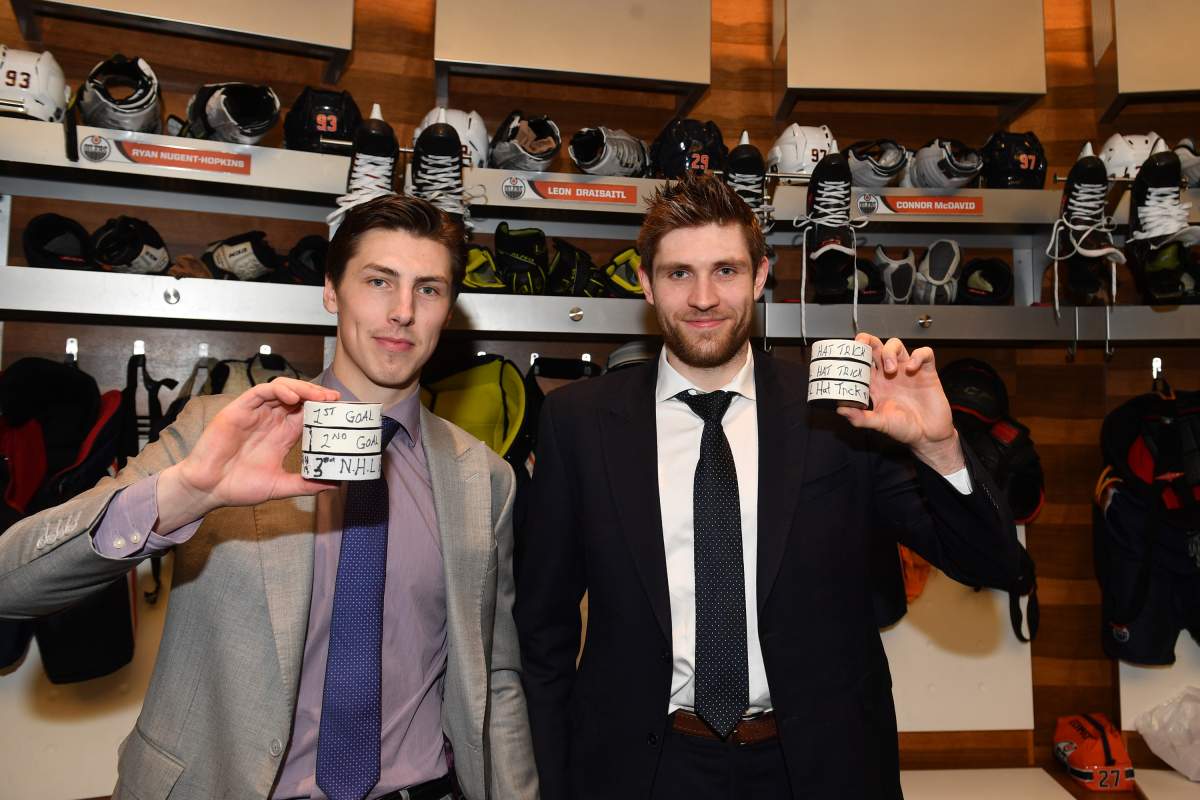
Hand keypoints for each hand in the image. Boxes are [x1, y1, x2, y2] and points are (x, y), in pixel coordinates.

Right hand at [156, 378, 339, 530]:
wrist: (208, 490)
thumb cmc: (239, 487)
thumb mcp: (280, 486)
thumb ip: (306, 484)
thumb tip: (335, 485)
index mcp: (281, 435)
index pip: (307, 414)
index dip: (324, 410)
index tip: (342, 411)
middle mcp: (270, 420)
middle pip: (298, 398)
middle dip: (317, 395)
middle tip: (335, 400)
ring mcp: (255, 413)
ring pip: (282, 389)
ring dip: (302, 389)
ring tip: (319, 396)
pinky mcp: (239, 410)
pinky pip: (261, 392)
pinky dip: (279, 390)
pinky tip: (293, 398)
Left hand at [835, 333, 964, 473]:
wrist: (928, 436)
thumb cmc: (904, 429)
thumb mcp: (879, 424)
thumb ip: (860, 418)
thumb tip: (840, 409)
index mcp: (876, 383)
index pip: (861, 362)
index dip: (853, 355)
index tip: (847, 355)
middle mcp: (889, 374)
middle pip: (875, 346)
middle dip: (867, 341)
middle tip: (862, 345)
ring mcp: (907, 370)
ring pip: (896, 345)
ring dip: (890, 351)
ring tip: (891, 369)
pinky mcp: (927, 371)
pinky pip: (924, 353)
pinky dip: (917, 356)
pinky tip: (912, 368)